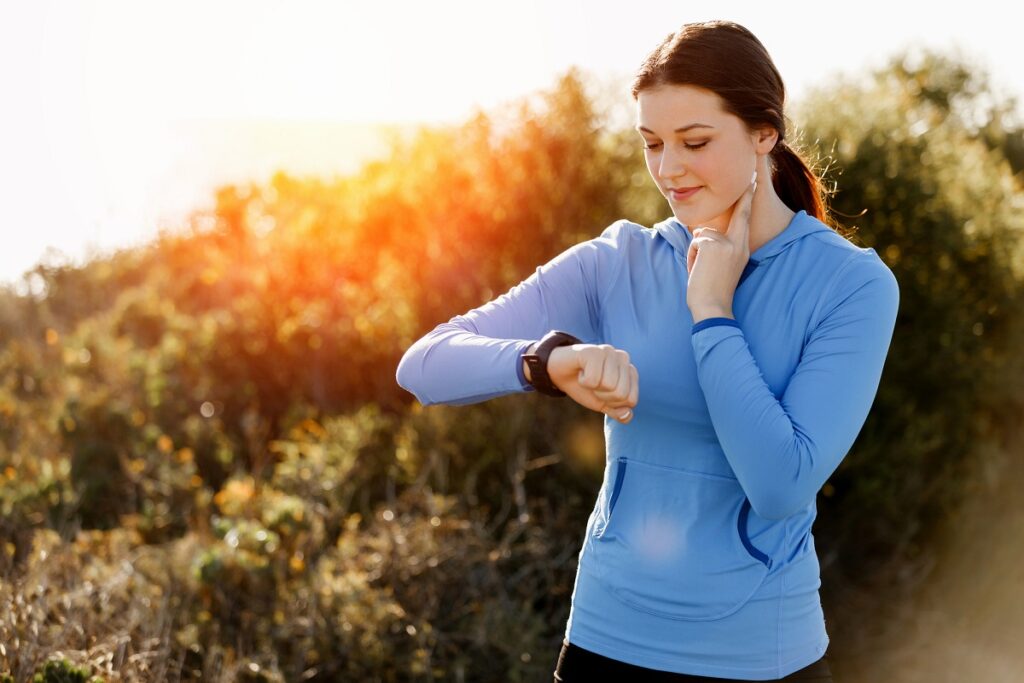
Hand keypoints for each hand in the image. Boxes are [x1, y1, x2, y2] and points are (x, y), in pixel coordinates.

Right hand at [546, 344, 638, 423]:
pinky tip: (580, 371)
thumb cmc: (583, 386)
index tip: (601, 393)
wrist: (558, 372)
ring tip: (587, 376)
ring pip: (610, 386)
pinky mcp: (594, 351)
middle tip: (593, 385)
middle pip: (621, 394)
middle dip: (603, 396)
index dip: (613, 404)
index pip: (631, 400)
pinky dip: (583, 381)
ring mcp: (609, 352)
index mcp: (630, 371)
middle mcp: (623, 358)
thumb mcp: (602, 403)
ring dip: (592, 388)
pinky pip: (593, 379)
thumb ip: (617, 411)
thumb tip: (627, 414)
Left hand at [685, 170, 757, 318]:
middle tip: (754, 176)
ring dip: (696, 251)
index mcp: (743, 249)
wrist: (713, 308)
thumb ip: (717, 247)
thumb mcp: (721, 266)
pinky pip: (695, 242)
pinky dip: (691, 256)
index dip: (747, 199)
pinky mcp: (713, 245)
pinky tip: (698, 270)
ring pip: (702, 234)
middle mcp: (739, 243)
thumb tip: (702, 232)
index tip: (753, 181)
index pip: (744, 219)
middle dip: (745, 195)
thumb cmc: (713, 291)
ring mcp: (727, 243)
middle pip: (737, 214)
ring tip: (702, 270)